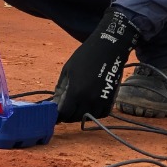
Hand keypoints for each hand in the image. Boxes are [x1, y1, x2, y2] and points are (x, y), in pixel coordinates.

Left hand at [52, 7, 138, 121]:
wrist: (108, 49)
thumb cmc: (84, 57)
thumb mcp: (67, 70)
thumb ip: (61, 88)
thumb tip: (56, 102)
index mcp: (76, 92)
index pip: (64, 113)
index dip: (59, 115)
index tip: (56, 113)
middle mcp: (89, 100)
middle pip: (75, 117)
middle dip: (68, 115)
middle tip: (65, 110)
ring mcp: (101, 101)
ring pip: (88, 117)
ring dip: (81, 114)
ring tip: (77, 107)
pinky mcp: (110, 100)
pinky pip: (101, 114)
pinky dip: (94, 113)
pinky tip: (89, 105)